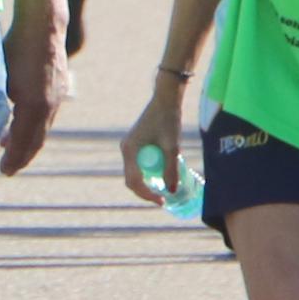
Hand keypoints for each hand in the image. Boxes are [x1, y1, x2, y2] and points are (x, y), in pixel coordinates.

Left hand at [0, 13, 71, 175]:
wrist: (43, 24)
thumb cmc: (15, 47)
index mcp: (33, 107)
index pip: (24, 143)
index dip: (14, 160)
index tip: (4, 171)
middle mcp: (49, 106)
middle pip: (36, 140)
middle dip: (22, 156)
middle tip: (8, 168)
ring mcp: (58, 96)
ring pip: (42, 128)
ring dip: (27, 140)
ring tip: (8, 145)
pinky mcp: (60, 87)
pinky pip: (47, 114)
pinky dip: (34, 125)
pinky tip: (21, 121)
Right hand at [120, 83, 185, 203]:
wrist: (166, 99)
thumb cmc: (168, 119)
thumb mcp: (172, 146)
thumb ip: (171, 169)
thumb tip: (172, 191)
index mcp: (129, 150)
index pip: (134, 181)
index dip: (147, 194)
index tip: (162, 200)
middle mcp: (126, 149)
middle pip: (132, 179)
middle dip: (146, 191)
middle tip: (163, 199)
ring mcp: (130, 147)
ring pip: (135, 173)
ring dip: (147, 183)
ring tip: (164, 190)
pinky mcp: (136, 144)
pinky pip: (139, 164)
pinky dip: (149, 173)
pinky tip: (162, 176)